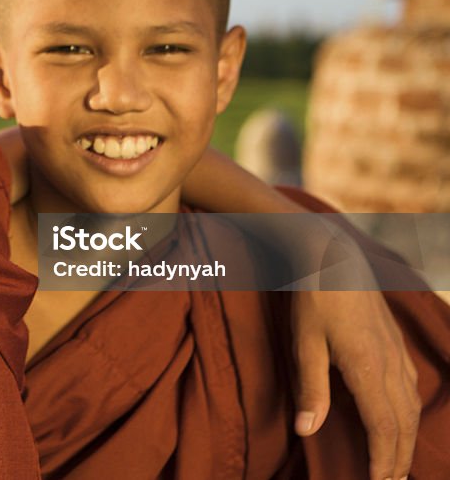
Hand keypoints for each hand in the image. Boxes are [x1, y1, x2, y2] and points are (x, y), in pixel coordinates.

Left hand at [290, 290, 419, 479]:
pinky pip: (409, 388)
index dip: (382, 458)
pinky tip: (401, 420)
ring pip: (410, 407)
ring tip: (398, 464)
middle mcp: (390, 364)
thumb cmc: (313, 298)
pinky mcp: (394, 343)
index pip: (383, 426)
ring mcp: (396, 352)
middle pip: (403, 423)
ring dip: (406, 439)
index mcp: (367, 367)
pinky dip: (408, 414)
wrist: (333, 256)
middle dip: (399, 458)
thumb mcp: (304, 343)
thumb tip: (306, 430)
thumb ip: (310, 388)